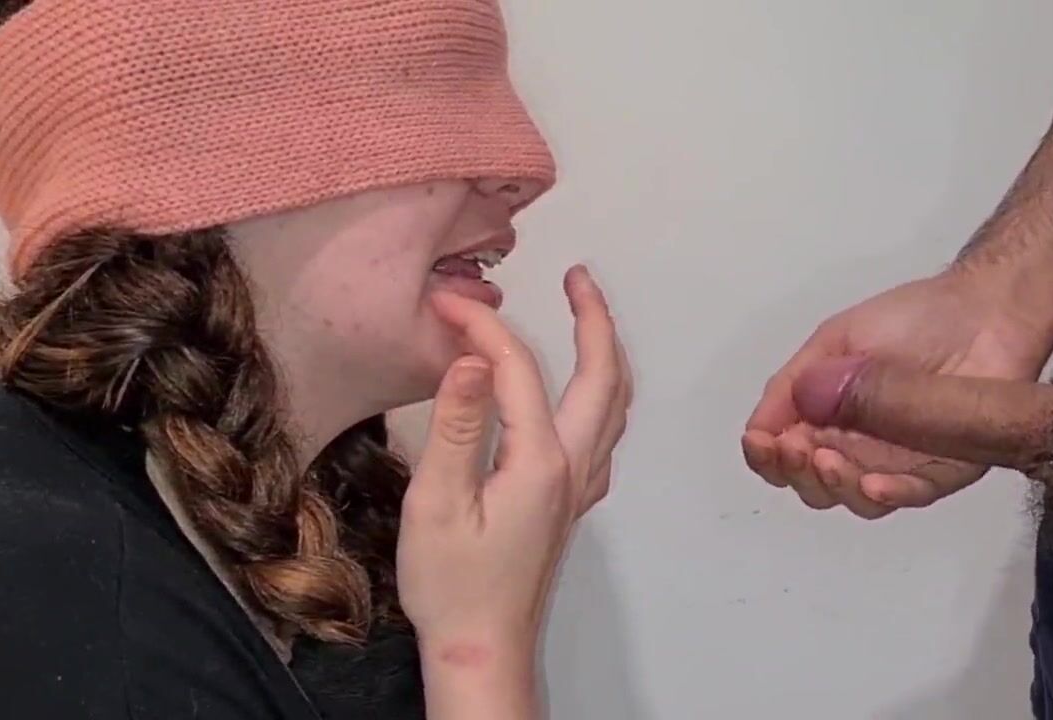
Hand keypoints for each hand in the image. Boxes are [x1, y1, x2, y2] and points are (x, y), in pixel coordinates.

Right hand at [397, 266, 631, 719]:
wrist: (482, 649)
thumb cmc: (453, 586)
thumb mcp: (437, 504)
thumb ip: (457, 426)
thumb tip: (474, 359)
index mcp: (540, 460)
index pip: (517, 369)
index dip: (482, 328)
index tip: (445, 302)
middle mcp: (573, 467)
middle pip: (603, 376)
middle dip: (594, 318)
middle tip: (577, 276)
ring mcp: (578, 487)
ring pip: (615, 404)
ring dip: (607, 352)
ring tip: (588, 315)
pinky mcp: (570, 504)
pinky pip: (605, 433)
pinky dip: (603, 394)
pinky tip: (584, 395)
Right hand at [742, 268, 1052, 518]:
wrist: (984, 311)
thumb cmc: (909, 320)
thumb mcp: (835, 340)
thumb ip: (797, 382)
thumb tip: (761, 427)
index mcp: (822, 418)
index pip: (780, 454)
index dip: (764, 455)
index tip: (761, 442)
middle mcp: (853, 448)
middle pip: (810, 484)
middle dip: (794, 471)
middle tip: (796, 448)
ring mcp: (896, 464)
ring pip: (852, 498)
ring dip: (832, 486)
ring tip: (827, 460)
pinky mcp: (942, 470)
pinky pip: (911, 495)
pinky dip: (888, 494)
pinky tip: (871, 482)